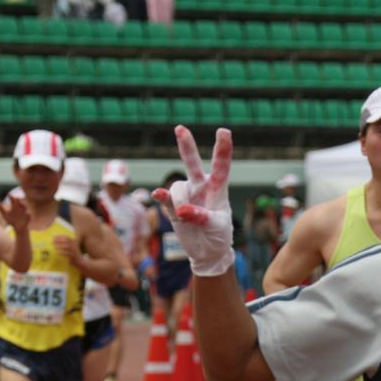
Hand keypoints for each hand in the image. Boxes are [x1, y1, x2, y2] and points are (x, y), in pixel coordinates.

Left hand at [0, 196, 29, 231]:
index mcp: (14, 206)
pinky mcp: (28, 217)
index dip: (11, 197)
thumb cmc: (11, 219)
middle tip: (16, 198)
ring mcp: (24, 212)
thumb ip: (0, 207)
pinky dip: (27, 214)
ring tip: (21, 203)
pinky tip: (27, 213)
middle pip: (20, 202)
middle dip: (18, 200)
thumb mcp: (5, 214)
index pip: (13, 200)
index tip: (9, 194)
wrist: (18, 227)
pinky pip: (28, 215)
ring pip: (25, 207)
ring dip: (23, 205)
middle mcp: (20, 208)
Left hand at [53, 235, 81, 265]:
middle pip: (67, 241)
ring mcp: (74, 251)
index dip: (60, 237)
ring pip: (67, 247)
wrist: (80, 262)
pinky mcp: (73, 256)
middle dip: (59, 240)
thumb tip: (56, 243)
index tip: (54, 237)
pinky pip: (68, 254)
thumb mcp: (71, 248)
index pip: (67, 238)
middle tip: (53, 241)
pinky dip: (63, 252)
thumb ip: (65, 245)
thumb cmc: (73, 254)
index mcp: (74, 243)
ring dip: (60, 246)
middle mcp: (74, 246)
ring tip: (54, 246)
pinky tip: (58, 253)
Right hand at [152, 126, 234, 275]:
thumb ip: (201, 217)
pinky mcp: (173, 208)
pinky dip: (162, 197)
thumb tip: (181, 211)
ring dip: (180, 203)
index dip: (223, 148)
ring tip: (187, 219)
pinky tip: (157, 194)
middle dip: (186, 146)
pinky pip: (165, 199)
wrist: (208, 253)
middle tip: (180, 128)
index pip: (221, 166)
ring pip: (176, 189)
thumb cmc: (219, 236)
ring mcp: (186, 197)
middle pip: (193, 164)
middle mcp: (201, 189)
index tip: (224, 131)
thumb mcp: (217, 227)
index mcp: (218, 190)